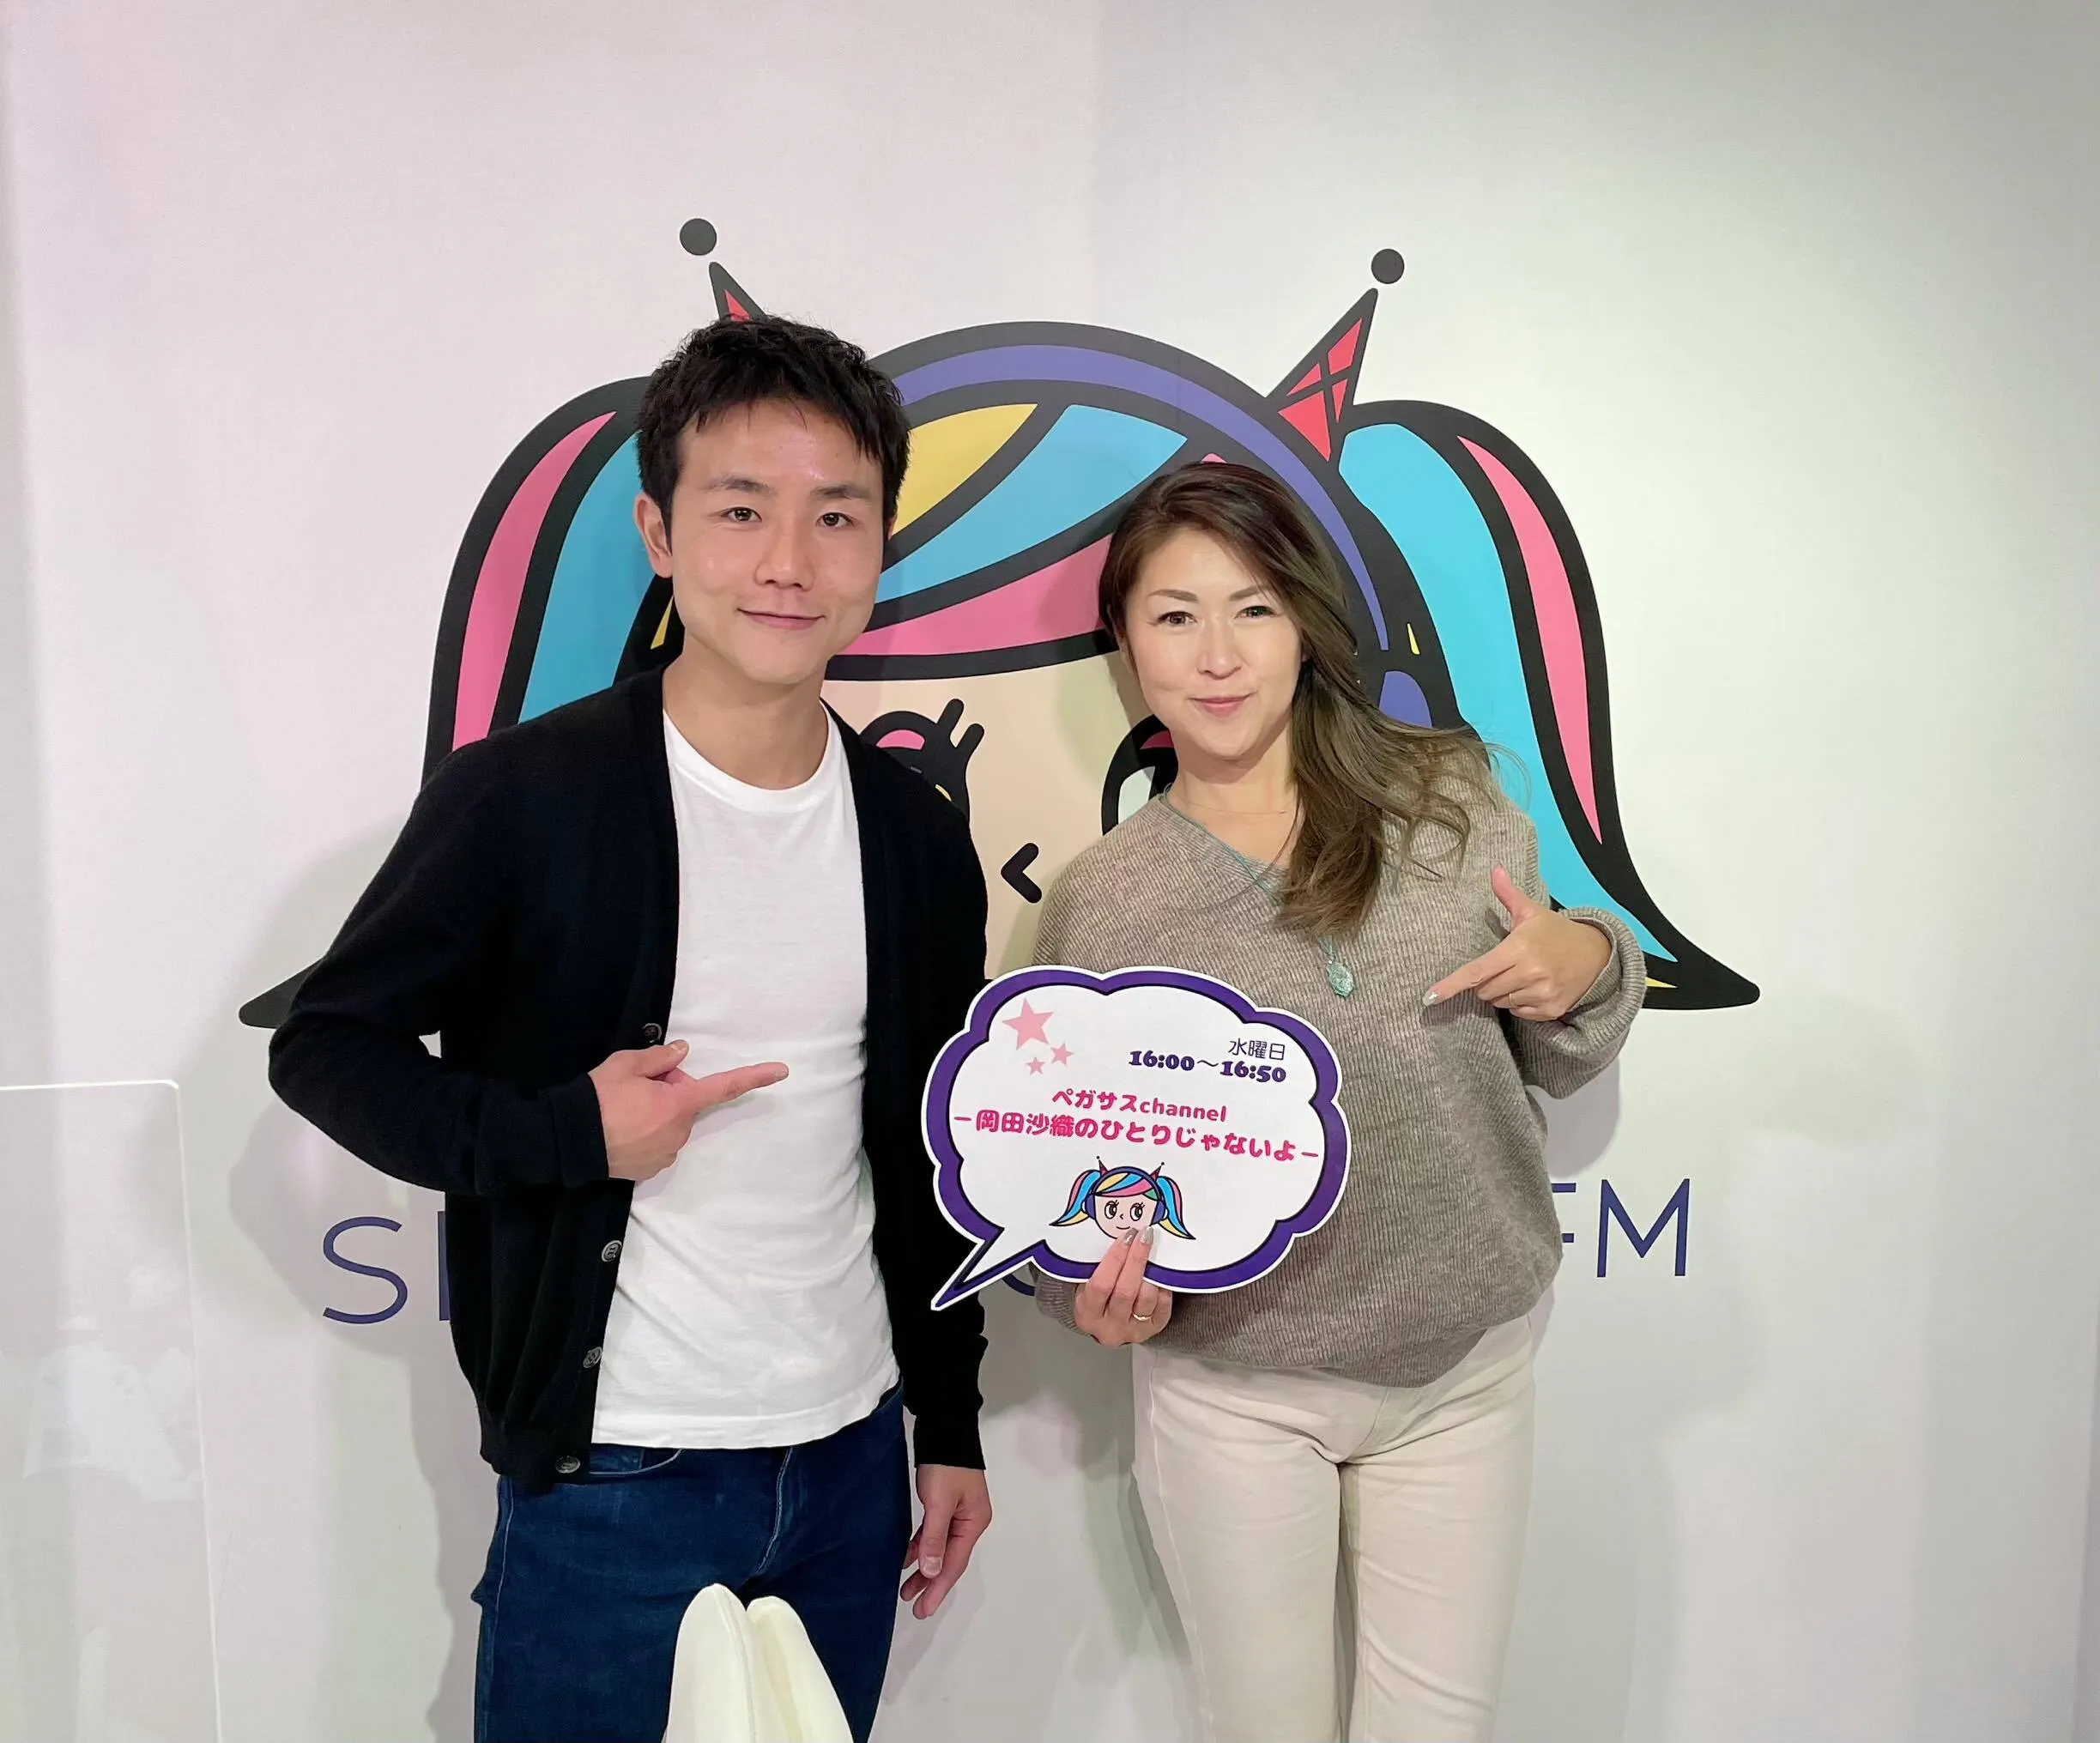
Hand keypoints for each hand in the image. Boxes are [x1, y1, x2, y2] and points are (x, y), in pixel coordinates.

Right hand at [588, 1041, 787, 1181]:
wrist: (567, 1141)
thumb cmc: (597, 1099)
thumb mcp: (626, 1065)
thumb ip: (660, 1058)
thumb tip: (683, 1053)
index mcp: (679, 1104)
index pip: (723, 1087)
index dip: (754, 1077)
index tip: (782, 1072)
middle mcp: (679, 1132)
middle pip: (684, 1103)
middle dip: (667, 1091)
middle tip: (635, 1087)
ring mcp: (666, 1154)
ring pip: (669, 1123)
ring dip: (655, 1113)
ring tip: (621, 1110)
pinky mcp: (650, 1169)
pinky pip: (657, 1144)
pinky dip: (644, 1134)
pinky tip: (620, 1131)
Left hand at [900, 1464, 991, 1619]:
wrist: (945, 1428)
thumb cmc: (945, 1465)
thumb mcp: (939, 1502)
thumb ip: (935, 1538)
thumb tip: (932, 1571)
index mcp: (974, 1523)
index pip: (954, 1563)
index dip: (938, 1588)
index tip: (923, 1609)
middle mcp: (969, 1522)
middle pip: (948, 1560)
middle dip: (931, 1584)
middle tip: (914, 1607)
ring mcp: (957, 1514)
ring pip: (939, 1549)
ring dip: (923, 1568)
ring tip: (905, 1590)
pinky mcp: (943, 1505)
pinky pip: (932, 1534)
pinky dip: (920, 1548)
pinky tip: (906, 1559)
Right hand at [1072, 1230, 1173, 1346]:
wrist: (1108, 1326)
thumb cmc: (1098, 1300)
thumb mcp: (1086, 1286)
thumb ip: (1098, 1268)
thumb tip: (1121, 1237)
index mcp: (1087, 1314)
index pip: (1101, 1285)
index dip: (1115, 1258)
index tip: (1126, 1237)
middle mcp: (1109, 1327)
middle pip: (1125, 1291)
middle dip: (1136, 1259)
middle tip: (1144, 1236)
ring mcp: (1132, 1331)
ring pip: (1146, 1299)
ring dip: (1151, 1272)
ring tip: (1152, 1252)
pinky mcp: (1153, 1329)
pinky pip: (1162, 1305)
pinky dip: (1163, 1286)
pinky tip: (1159, 1272)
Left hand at [1424, 866, 1612, 1022]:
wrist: (1597, 954)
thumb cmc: (1557, 932)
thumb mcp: (1532, 912)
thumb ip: (1509, 895)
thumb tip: (1494, 870)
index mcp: (1519, 948)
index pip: (1477, 970)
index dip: (1452, 985)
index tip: (1430, 997)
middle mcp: (1530, 972)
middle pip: (1485, 990)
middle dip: (1486, 981)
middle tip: (1504, 966)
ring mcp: (1541, 993)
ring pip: (1500, 1002)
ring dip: (1503, 992)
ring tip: (1523, 975)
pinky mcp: (1551, 1009)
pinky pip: (1518, 1013)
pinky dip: (1519, 1004)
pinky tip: (1533, 988)